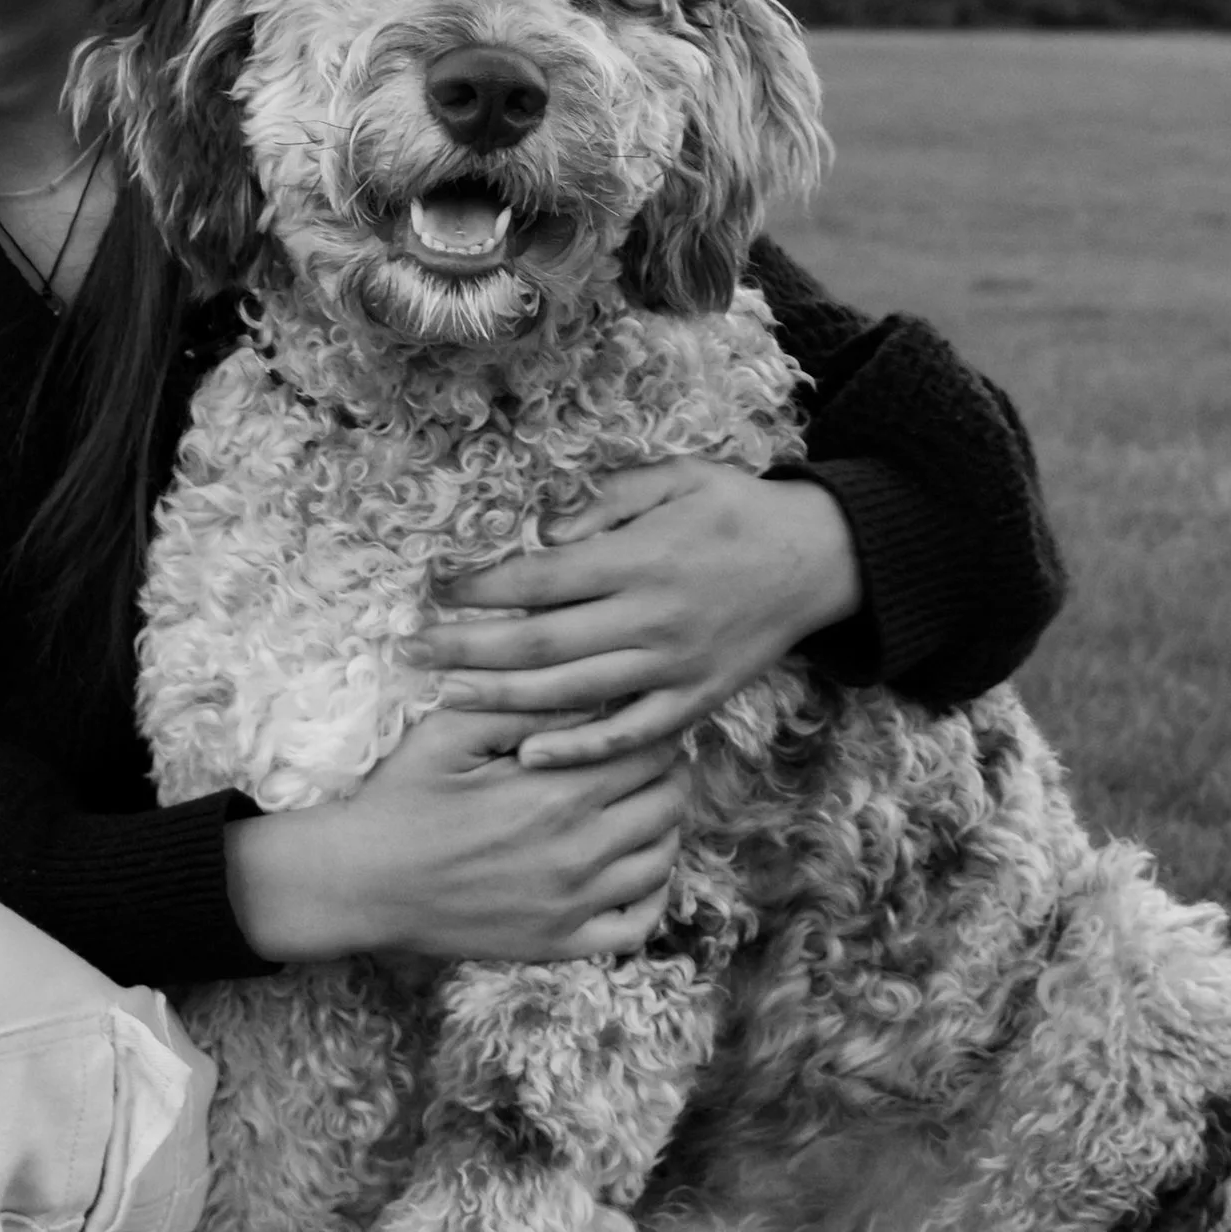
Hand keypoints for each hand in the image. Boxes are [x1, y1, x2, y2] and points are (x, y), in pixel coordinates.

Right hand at [223, 704, 689, 966]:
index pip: (648, 750)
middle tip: (648, 754)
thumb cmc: (401, 797)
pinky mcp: (561, 943)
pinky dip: (651, 895)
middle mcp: (580, 850)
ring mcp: (575, 903)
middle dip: (667, 770)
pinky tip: (634, 869)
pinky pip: (637, 926)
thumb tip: (586, 691)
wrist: (363, 882)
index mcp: (557, 791)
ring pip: (662, 858)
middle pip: (668, 801)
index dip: (654, 726)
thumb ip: (522, 707)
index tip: (641, 715)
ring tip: (641, 802)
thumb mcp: (449, 731)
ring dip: (663, 824)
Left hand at [405, 462, 860, 766]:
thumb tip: (548, 536)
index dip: (483, 588)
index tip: (437, 590)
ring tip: (446, 696)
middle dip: (469, 646)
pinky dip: (580, 749)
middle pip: (542, 641)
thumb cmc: (736, 508)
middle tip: (413, 650)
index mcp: (639, 558)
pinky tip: (530, 754)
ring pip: (573, 691)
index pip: (541, 578)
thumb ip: (609, 502)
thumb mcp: (676, 477)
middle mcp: (650, 616)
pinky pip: (630, 734)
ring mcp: (672, 665)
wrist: (817, 560)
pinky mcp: (694, 700)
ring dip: (503, 696)